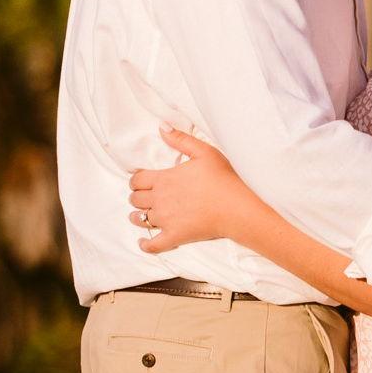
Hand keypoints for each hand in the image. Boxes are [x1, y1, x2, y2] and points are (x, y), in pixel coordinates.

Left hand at [129, 126, 244, 252]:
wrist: (236, 208)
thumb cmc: (222, 178)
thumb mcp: (203, 152)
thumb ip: (180, 139)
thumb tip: (161, 127)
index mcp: (164, 179)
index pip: (136, 180)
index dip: (136, 180)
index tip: (142, 181)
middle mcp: (160, 200)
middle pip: (135, 199)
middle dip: (136, 196)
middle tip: (144, 196)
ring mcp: (166, 220)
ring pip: (140, 219)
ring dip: (137, 216)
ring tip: (140, 215)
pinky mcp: (174, 236)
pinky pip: (153, 245)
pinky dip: (145, 245)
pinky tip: (143, 242)